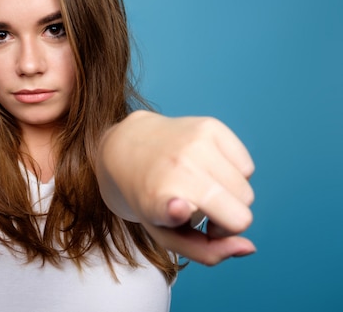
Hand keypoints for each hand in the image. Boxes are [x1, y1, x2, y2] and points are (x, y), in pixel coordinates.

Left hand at [97, 110, 255, 264]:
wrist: (130, 146)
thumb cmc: (153, 197)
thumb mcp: (165, 234)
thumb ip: (207, 252)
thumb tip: (248, 247)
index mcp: (156, 198)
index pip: (172, 208)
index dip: (177, 210)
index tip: (177, 206)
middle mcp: (177, 166)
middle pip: (241, 217)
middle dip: (227, 222)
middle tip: (203, 212)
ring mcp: (196, 143)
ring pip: (247, 193)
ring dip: (230, 198)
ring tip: (203, 190)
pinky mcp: (211, 126)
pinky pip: (247, 168)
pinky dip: (234, 174)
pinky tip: (208, 169)